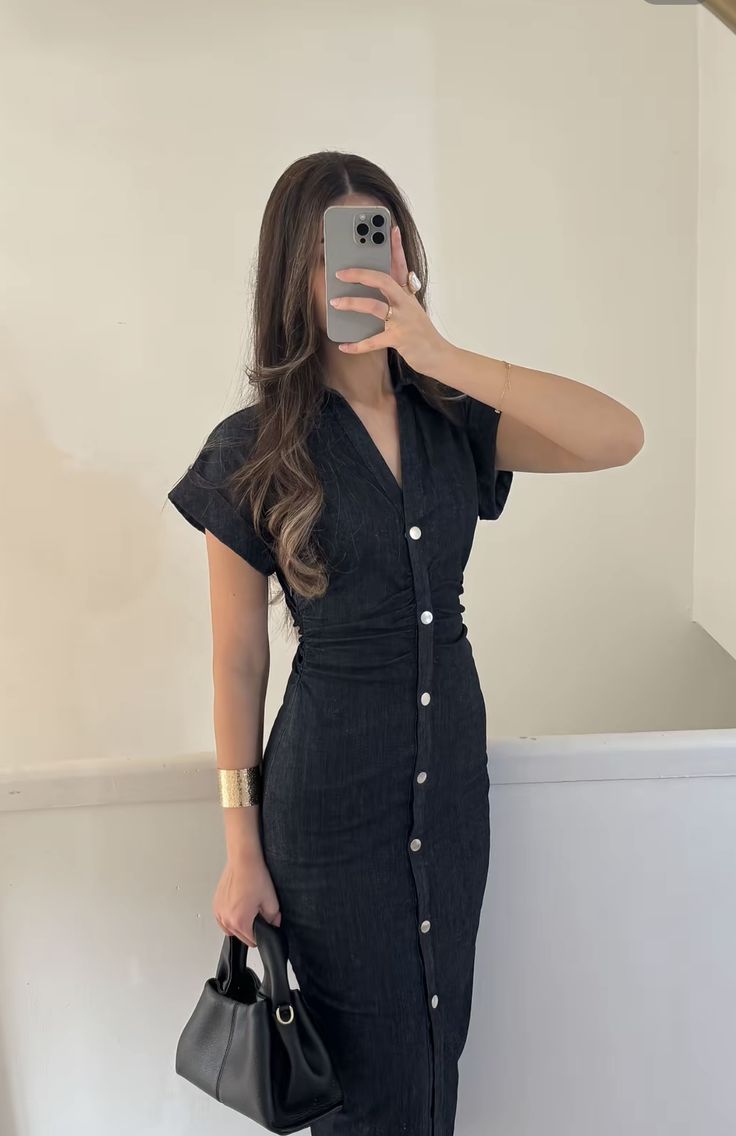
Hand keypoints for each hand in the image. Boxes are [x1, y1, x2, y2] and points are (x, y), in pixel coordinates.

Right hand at [212, 854, 281, 946]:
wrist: (243, 861)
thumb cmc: (254, 876)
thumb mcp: (271, 900)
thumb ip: (273, 918)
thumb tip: (273, 924)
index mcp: (240, 922)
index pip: (252, 941)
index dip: (263, 933)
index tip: (266, 923)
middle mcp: (226, 919)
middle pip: (241, 937)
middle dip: (252, 929)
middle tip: (259, 912)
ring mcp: (219, 912)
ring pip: (231, 929)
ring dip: (239, 924)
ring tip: (248, 909)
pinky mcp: (216, 904)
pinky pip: (222, 920)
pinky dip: (230, 917)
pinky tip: (238, 907)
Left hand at [328, 224, 450, 377]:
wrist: (439, 356)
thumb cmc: (421, 334)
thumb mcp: (411, 312)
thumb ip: (396, 300)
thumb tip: (370, 294)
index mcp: (408, 295)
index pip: (401, 265)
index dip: (396, 246)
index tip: (391, 228)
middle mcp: (406, 303)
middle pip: (382, 280)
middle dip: (360, 274)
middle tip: (340, 272)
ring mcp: (403, 320)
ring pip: (374, 306)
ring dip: (352, 303)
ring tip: (335, 303)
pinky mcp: (400, 338)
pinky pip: (373, 341)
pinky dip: (357, 345)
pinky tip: (344, 346)